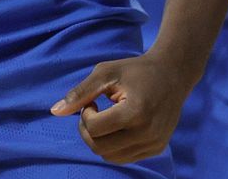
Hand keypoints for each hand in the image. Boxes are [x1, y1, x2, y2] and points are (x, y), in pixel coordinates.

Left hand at [52, 53, 191, 164]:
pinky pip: (125, 157)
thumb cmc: (135, 70)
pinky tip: (118, 126)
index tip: (93, 102)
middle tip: (93, 112)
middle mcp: (147, 132)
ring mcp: (154, 143)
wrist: (173, 73)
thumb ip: (80, 93)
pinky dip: (113, 146)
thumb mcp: (105, 73)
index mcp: (136, 112)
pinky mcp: (157, 148)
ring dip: (99, 141)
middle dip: (88, 131)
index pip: (95, 128)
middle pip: (100, 147)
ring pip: (111, 157)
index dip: (85, 115)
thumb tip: (55, 111)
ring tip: (106, 119)